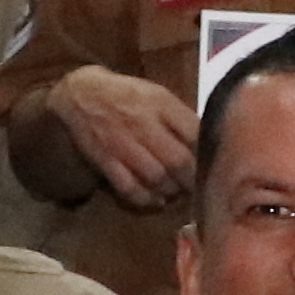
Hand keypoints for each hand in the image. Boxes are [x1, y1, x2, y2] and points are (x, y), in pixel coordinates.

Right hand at [44, 65, 198, 209]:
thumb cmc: (127, 94)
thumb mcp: (158, 94)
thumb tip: (207, 142)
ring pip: (157, 177)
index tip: (214, 165)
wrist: (80, 94)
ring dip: (172, 191)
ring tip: (178, 192)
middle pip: (178, 161)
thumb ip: (181, 117)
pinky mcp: (106, 160)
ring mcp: (123, 144)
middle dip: (193, 179)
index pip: (195, 134)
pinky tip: (156, 200)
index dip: (208, 154)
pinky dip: (146, 199)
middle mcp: (144, 125)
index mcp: (162, 105)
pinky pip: (129, 187)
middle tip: (199, 187)